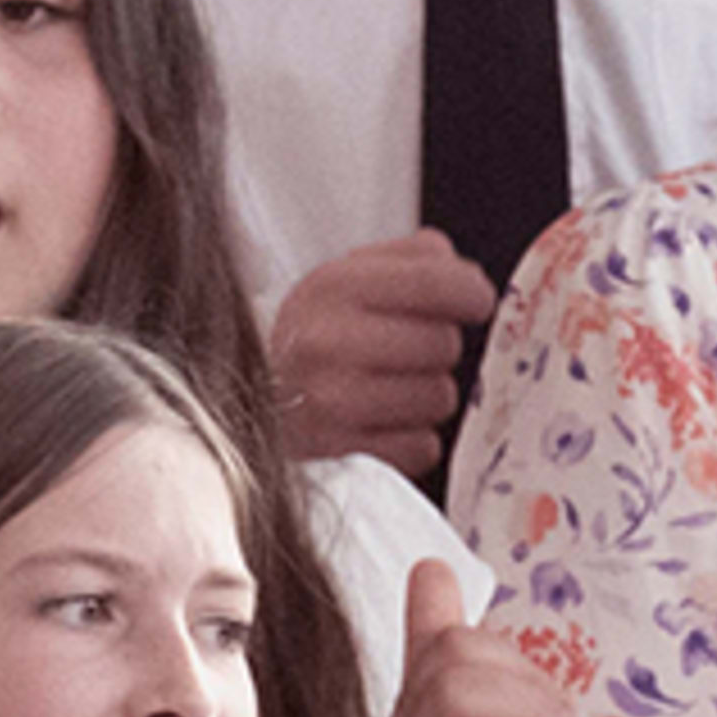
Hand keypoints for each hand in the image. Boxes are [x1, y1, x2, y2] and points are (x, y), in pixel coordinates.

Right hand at [271, 233, 497, 473]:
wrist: (242, 404)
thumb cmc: (314, 336)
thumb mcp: (346, 278)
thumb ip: (410, 259)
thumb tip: (464, 272)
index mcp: (332, 288)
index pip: (436, 281)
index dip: (472, 293)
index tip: (474, 302)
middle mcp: (326, 343)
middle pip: (444, 343)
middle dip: (436, 349)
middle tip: (403, 352)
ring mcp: (330, 404)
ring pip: (439, 398)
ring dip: (425, 396)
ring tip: (386, 388)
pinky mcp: (341, 457)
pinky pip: (423, 447)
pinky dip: (411, 440)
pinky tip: (377, 424)